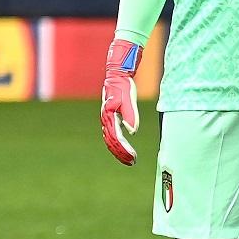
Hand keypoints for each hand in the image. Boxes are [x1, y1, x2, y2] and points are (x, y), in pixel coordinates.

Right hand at [100, 38, 141, 164]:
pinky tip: (125, 147)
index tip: (133, 158)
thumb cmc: (123, 86)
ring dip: (119, 150)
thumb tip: (133, 131)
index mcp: (109, 117)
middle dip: (121, 153)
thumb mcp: (129, 99)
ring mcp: (107, 119)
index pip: (116, 139)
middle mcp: (106, 120)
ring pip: (111, 140)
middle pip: (112, 142)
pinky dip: (118, 143)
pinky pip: (112, 134)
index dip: (124, 150)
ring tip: (130, 159)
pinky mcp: (110, 117)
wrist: (116, 76)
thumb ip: (131, 115)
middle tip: (133, 162)